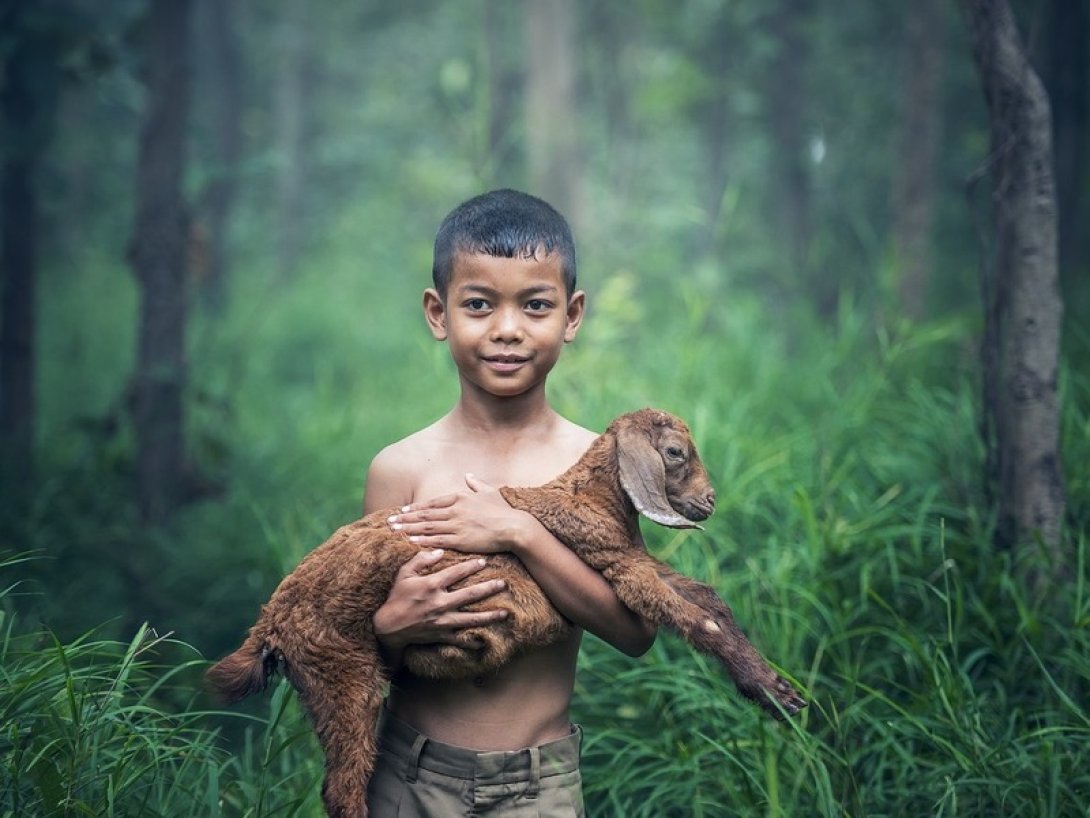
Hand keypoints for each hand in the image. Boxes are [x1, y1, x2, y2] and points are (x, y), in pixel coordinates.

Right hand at [373, 548, 507, 661]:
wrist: (388, 627)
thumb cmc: (396, 597)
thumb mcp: (404, 574)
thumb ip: (420, 560)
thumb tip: (439, 551)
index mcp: (431, 586)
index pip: (456, 573)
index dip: (471, 566)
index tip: (484, 561)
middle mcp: (440, 603)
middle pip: (470, 595)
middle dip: (489, 589)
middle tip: (504, 584)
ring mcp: (442, 621)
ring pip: (471, 619)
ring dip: (489, 616)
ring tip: (505, 613)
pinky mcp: (441, 635)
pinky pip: (460, 639)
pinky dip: (472, 641)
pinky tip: (485, 641)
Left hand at [386, 474, 533, 554]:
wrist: (514, 527)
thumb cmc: (503, 510)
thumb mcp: (489, 492)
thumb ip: (476, 483)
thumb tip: (468, 475)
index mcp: (460, 497)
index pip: (432, 503)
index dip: (415, 507)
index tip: (402, 510)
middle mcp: (455, 510)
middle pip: (424, 514)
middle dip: (405, 518)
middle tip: (388, 522)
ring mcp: (456, 525)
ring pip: (426, 527)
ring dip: (408, 529)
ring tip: (393, 531)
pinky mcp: (460, 540)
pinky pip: (437, 540)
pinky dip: (422, 540)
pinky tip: (410, 541)